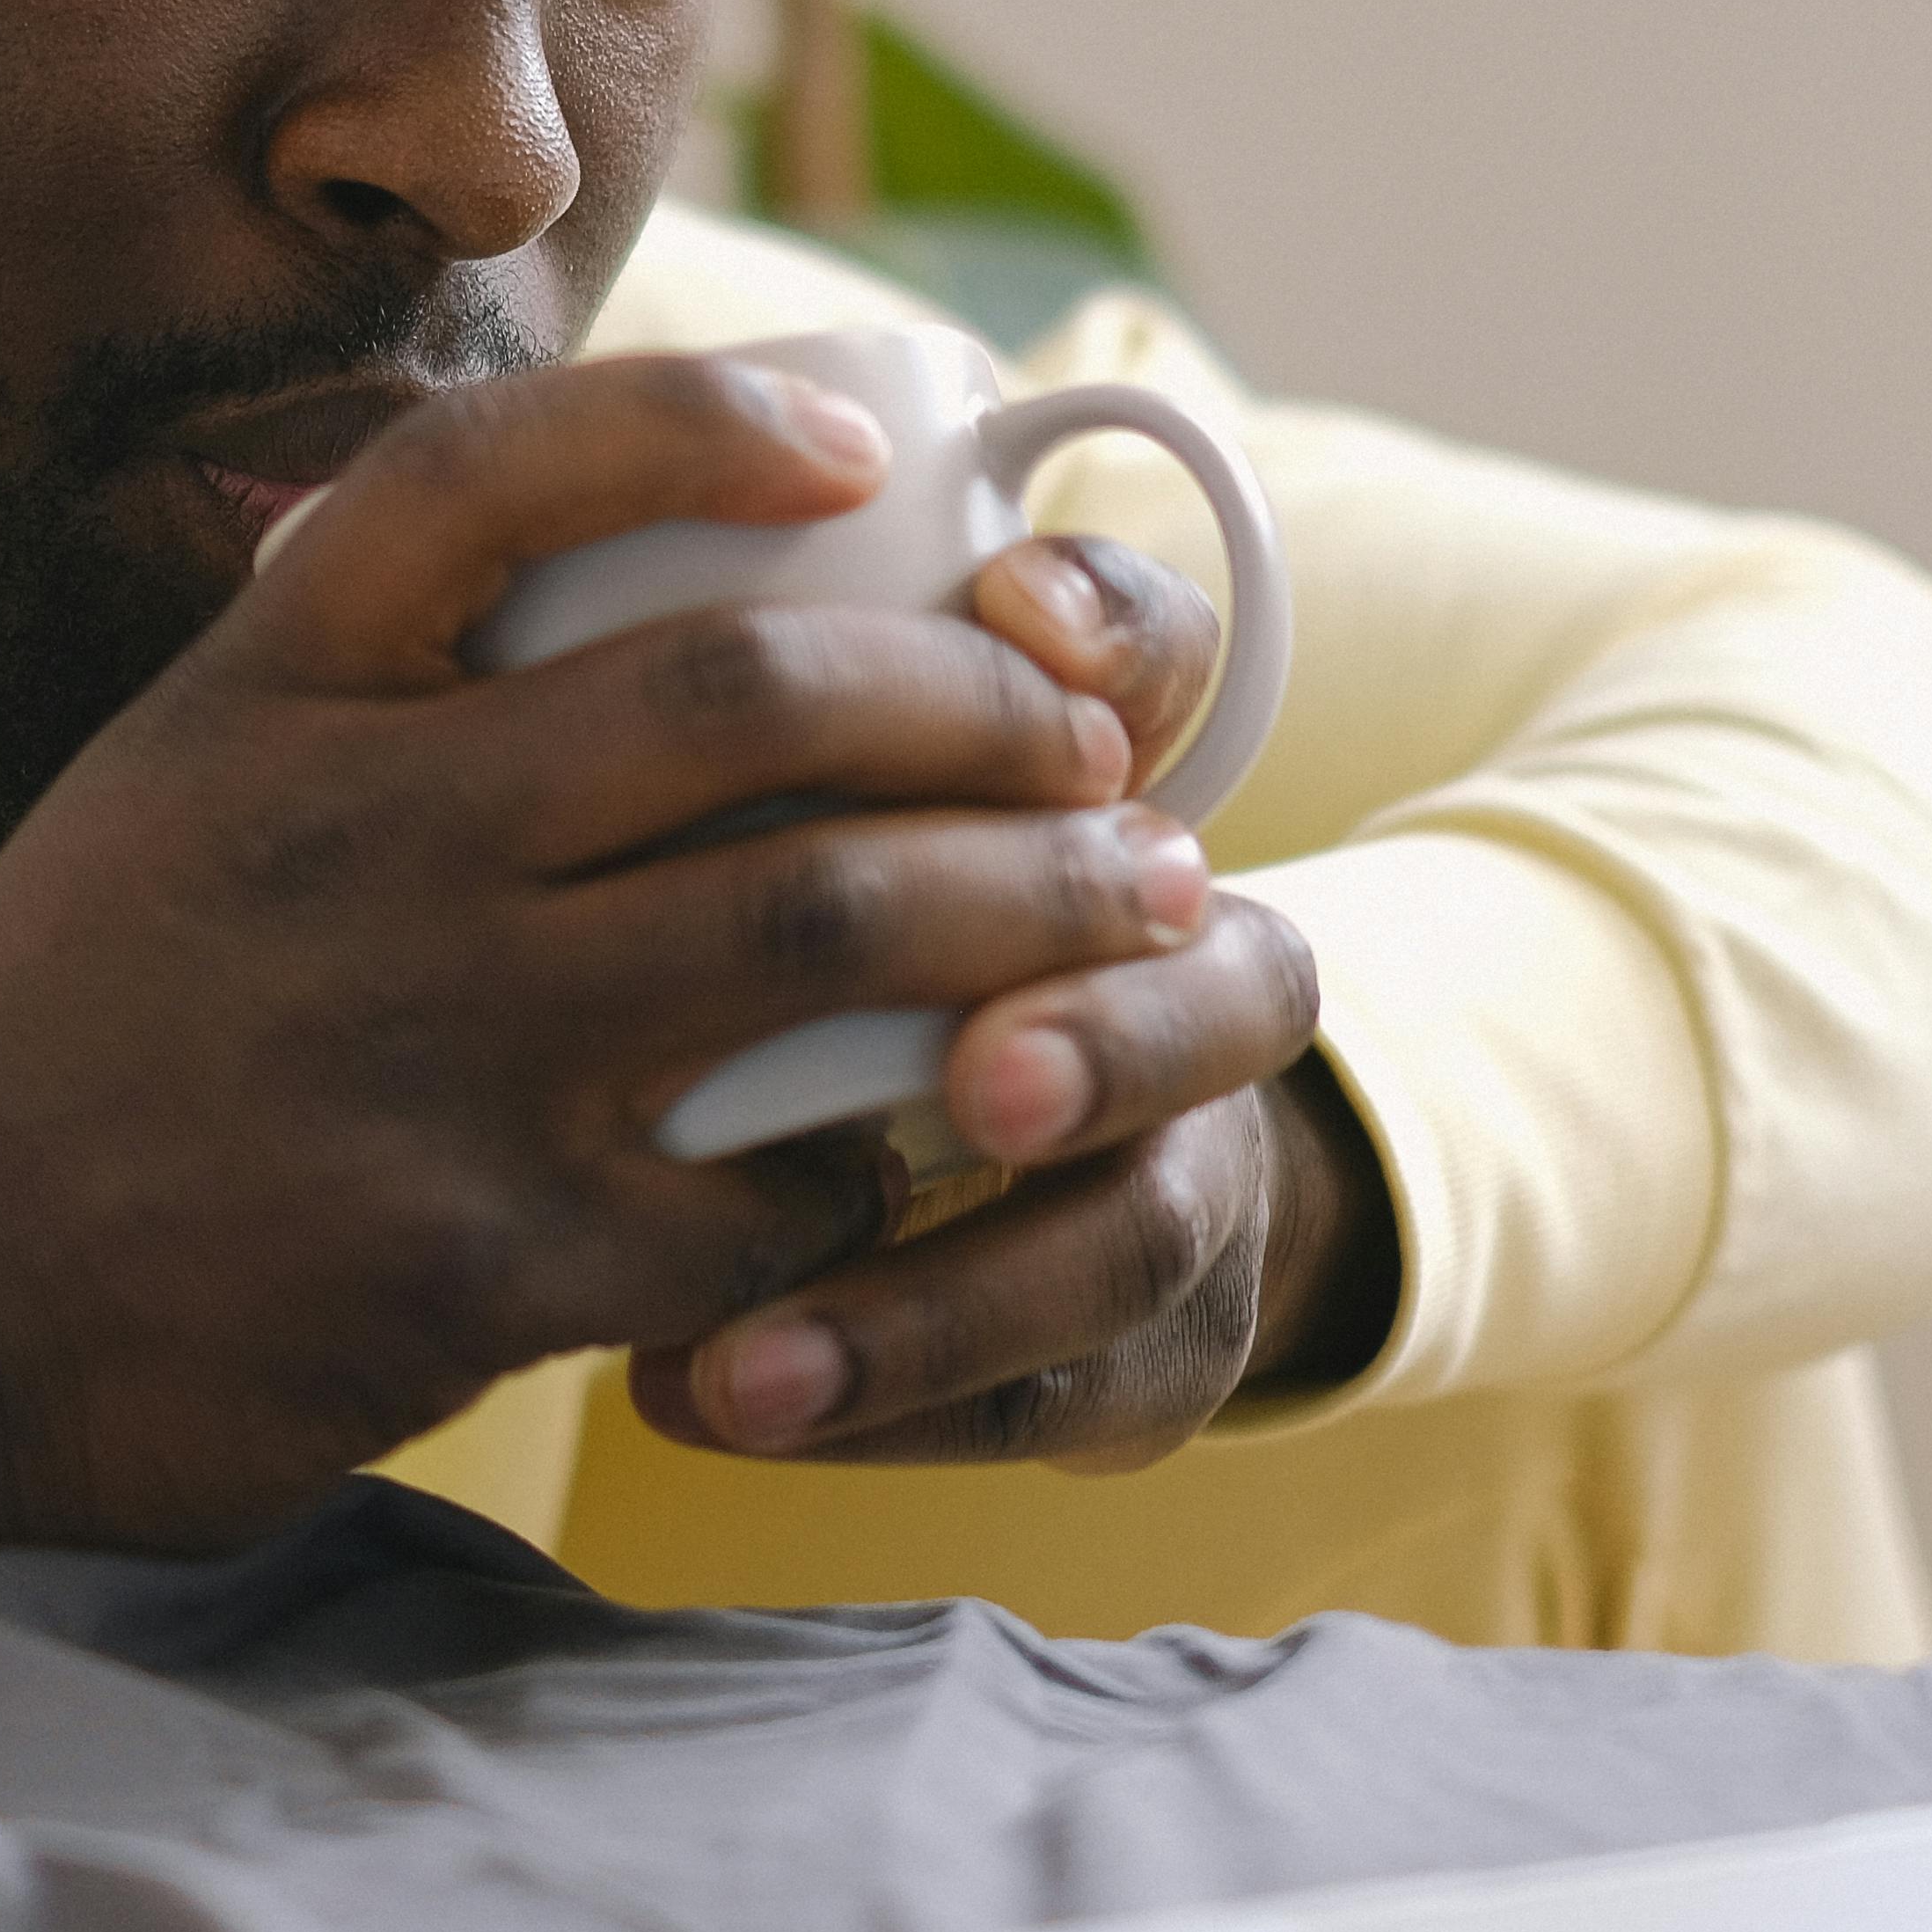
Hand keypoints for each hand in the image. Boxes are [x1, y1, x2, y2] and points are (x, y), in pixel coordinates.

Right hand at [0, 356, 1219, 1600]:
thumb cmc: (58, 1033)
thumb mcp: (166, 781)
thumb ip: (338, 673)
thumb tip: (556, 550)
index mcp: (271, 694)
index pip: (495, 471)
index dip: (696, 420)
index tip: (851, 439)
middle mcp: (358, 836)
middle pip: (751, 697)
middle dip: (980, 702)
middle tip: (1093, 739)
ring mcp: (426, 1045)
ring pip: (819, 922)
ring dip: (1020, 906)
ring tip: (1132, 905)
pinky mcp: (480, 1256)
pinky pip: (773, 1185)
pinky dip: (898, 1158)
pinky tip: (957, 1146)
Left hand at [626, 533, 1400, 1471]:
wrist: (1059, 1121)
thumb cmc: (854, 898)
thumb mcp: (803, 765)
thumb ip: (775, 656)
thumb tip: (709, 524)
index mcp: (1107, 784)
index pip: (1164, 668)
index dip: (1113, 635)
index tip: (1015, 620)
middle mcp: (1192, 967)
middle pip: (1230, 988)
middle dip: (1106, 1031)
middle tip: (981, 1083)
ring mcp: (1186, 1161)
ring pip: (1141, 1233)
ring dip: (942, 1301)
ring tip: (738, 1365)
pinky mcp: (1148, 1338)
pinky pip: (1050, 1395)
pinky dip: (882, 1407)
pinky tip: (701, 1397)